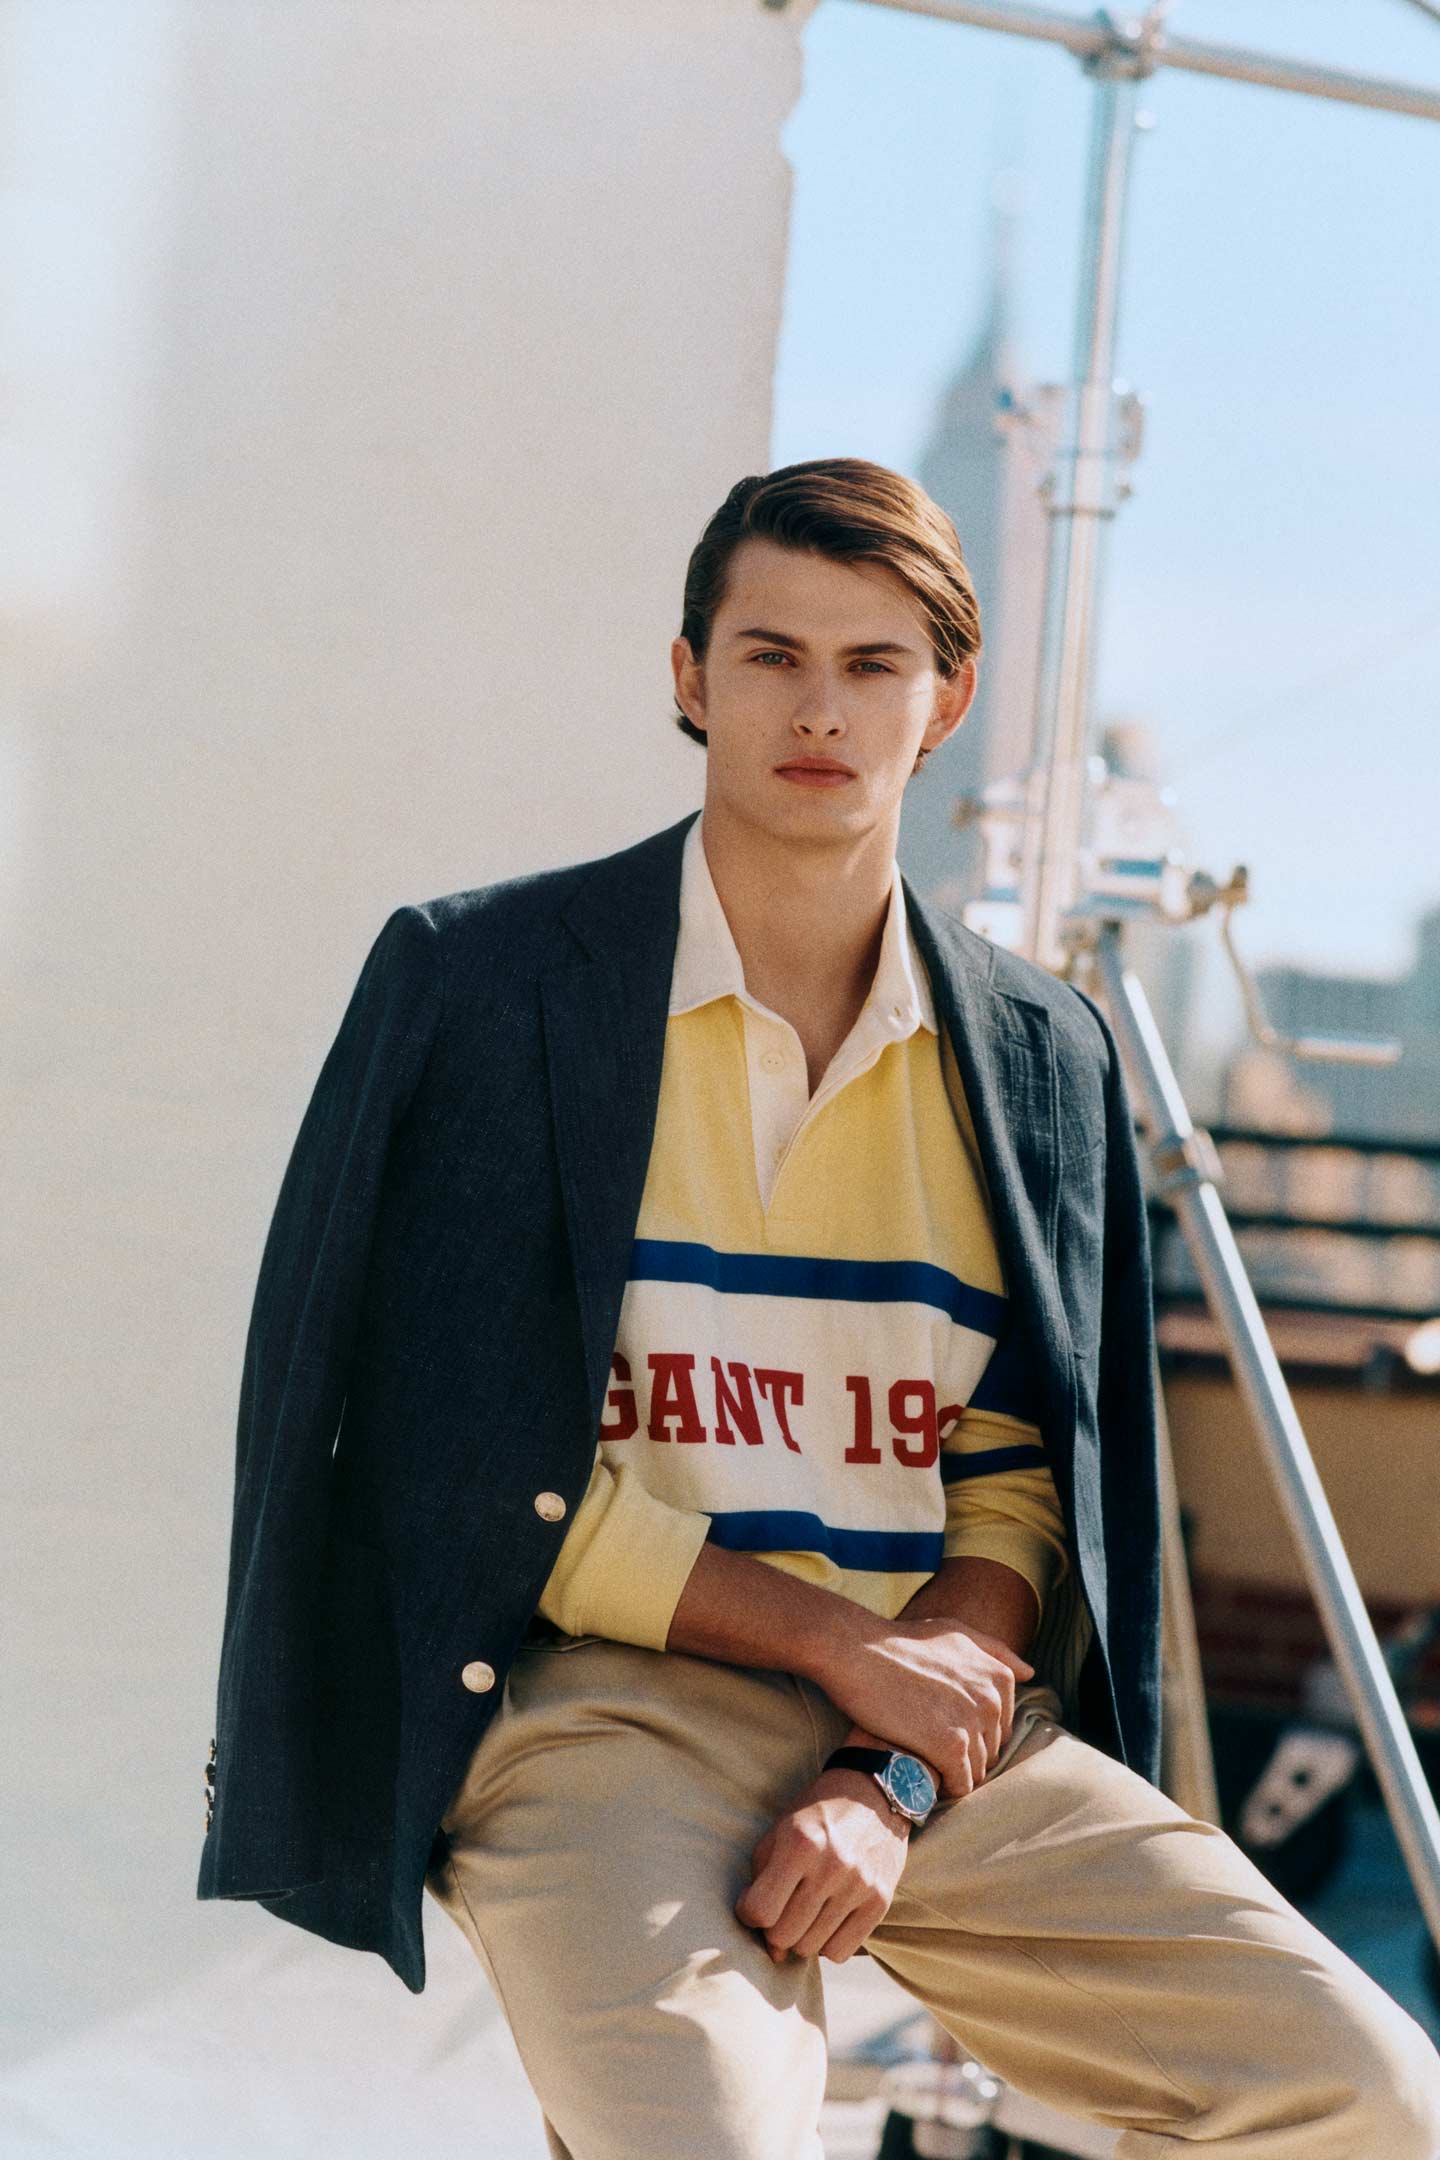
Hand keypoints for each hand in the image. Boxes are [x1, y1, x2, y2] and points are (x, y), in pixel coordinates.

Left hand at [733, 1771, 909, 1965]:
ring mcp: (859, 1885)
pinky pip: (841, 1952)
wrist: (874, 1795)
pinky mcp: (880, 1901)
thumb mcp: (780, 1830)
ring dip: (801, 1936)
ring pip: (811, 1948)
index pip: (761, 1910)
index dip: (749, 1914)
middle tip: (781, 1909)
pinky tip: (827, 1920)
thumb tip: (772, 1951)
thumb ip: (762, 1882)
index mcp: (800, 1842)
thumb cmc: (816, 1814)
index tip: (753, 1903)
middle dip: (774, 1928)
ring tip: (805, 1911)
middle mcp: (831, 1865)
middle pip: (784, 1935)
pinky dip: (827, 1943)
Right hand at [814, 1615, 1032, 1800]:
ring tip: (923, 1761)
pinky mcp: (951, 1747)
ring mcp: (973, 1724)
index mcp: (999, 1676)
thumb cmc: (902, 1641)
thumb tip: (1030, 1673)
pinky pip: (960, 1785)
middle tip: (929, 1747)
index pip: (1000, 1728)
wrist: (859, 1652)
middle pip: (990, 1751)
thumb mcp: (955, 1632)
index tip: (942, 1729)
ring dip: (953, 1773)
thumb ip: (994, 1651)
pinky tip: (921, 1775)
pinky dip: (944, 1788)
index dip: (971, 1734)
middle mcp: (993, 1699)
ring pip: (976, 1772)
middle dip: (964, 1754)